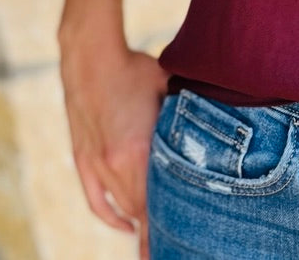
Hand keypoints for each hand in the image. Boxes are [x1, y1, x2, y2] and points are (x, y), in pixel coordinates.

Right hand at [60, 39, 168, 258]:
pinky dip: (110, 216)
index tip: (185, 242)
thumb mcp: (169, 90)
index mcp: (140, 148)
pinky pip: (95, 199)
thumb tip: (215, 125)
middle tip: (176, 249)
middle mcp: (116, 163)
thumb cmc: (135, 69)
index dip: (172, 224)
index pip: (159, 200)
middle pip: (141, 209)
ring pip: (120, 207)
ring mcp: (97, 163)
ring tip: (153, 243)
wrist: (90, 57)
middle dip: (158, 230)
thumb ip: (186, 116)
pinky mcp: (83, 158)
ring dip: (137, 224)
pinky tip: (124, 225)